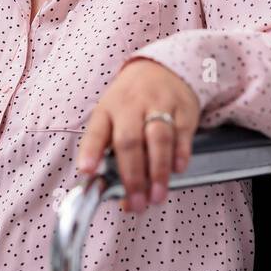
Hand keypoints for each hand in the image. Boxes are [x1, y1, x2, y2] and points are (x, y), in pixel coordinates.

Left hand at [76, 59, 200, 213]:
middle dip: (132, 176)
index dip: (90, 151)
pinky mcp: (183, 109)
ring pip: (158, 139)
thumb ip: (107, 150)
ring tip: (156, 195)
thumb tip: (105, 188)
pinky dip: (180, 154)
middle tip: (136, 202)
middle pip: (129, 141)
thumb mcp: (112, 116)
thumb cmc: (131, 101)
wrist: (163, 68)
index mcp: (108, 109)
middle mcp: (131, 106)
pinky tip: (177, 170)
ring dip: (158, 171)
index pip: (96, 131)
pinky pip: (182, 133)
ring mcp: (159, 105)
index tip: (87, 171)